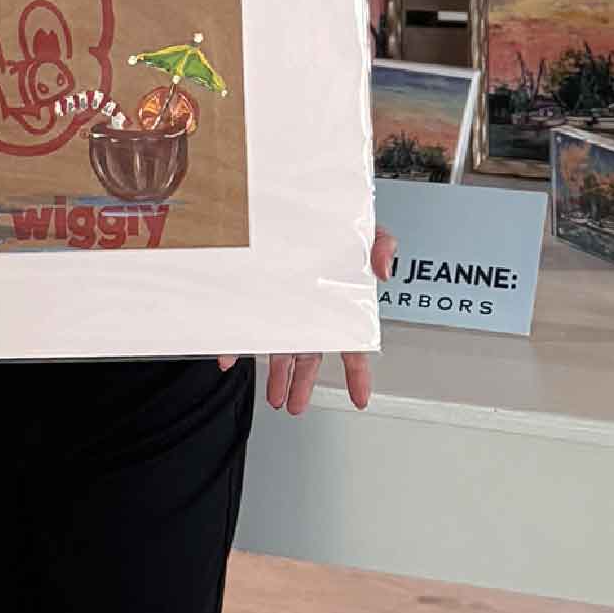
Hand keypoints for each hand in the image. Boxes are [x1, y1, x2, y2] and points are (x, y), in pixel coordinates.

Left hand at [221, 226, 395, 417]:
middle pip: (311, 357)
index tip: (359, 397)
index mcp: (339, 305)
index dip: (358, 372)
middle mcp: (311, 313)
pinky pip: (248, 327)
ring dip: (277, 376)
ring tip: (275, 398)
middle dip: (303, 384)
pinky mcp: (262, 301)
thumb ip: (382, 247)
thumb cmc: (337, 229)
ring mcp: (286, 309)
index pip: (353, 345)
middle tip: (295, 405)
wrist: (300, 207)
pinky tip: (229, 357)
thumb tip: (383, 270)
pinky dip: (237, 344)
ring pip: (282, 350)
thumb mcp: (368, 232)